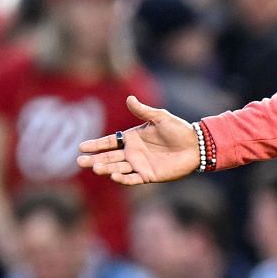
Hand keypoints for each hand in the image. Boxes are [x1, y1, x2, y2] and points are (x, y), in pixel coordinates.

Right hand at [76, 97, 199, 185]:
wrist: (196, 146)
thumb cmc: (179, 130)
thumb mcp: (160, 117)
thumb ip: (143, 111)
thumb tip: (129, 98)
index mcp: (132, 138)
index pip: (109, 142)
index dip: (95, 145)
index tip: (81, 147)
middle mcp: (133, 153)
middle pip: (109, 156)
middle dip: (94, 159)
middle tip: (80, 161)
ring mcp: (140, 165)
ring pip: (118, 168)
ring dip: (106, 168)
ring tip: (95, 167)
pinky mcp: (149, 175)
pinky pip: (133, 179)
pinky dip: (123, 178)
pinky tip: (114, 176)